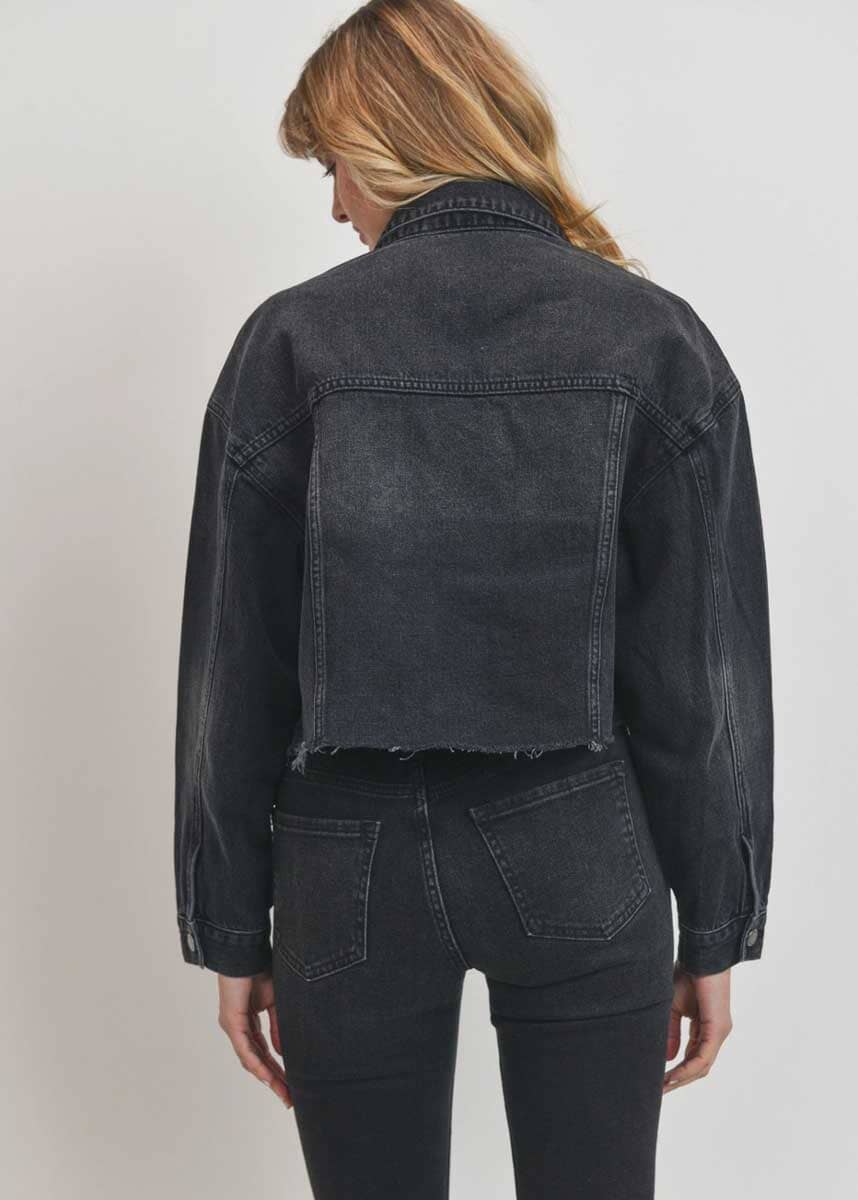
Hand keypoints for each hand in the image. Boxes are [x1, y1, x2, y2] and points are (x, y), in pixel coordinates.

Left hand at [217, 971, 292, 1107]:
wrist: (246, 951)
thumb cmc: (259, 969)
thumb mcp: (275, 1003)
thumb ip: (278, 1027)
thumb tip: (282, 1053)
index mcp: (249, 1023)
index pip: (264, 1052)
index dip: (278, 1069)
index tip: (292, 1086)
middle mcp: (239, 1028)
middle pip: (258, 1061)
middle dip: (275, 1080)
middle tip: (289, 1099)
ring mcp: (233, 1026)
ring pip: (250, 1059)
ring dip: (268, 1077)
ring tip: (283, 1092)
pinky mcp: (231, 1021)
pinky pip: (245, 1048)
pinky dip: (257, 1063)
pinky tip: (267, 1075)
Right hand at [663, 960, 732, 1092]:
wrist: (700, 955)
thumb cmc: (687, 974)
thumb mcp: (673, 1008)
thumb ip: (671, 1032)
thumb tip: (669, 1059)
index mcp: (705, 1029)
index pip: (692, 1057)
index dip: (676, 1071)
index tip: (658, 1081)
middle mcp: (715, 1034)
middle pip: (698, 1067)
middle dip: (678, 1080)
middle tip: (659, 1091)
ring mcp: (719, 1033)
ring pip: (701, 1065)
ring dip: (682, 1078)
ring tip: (663, 1087)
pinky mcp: (718, 1028)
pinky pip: (703, 1056)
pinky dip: (687, 1068)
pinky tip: (673, 1075)